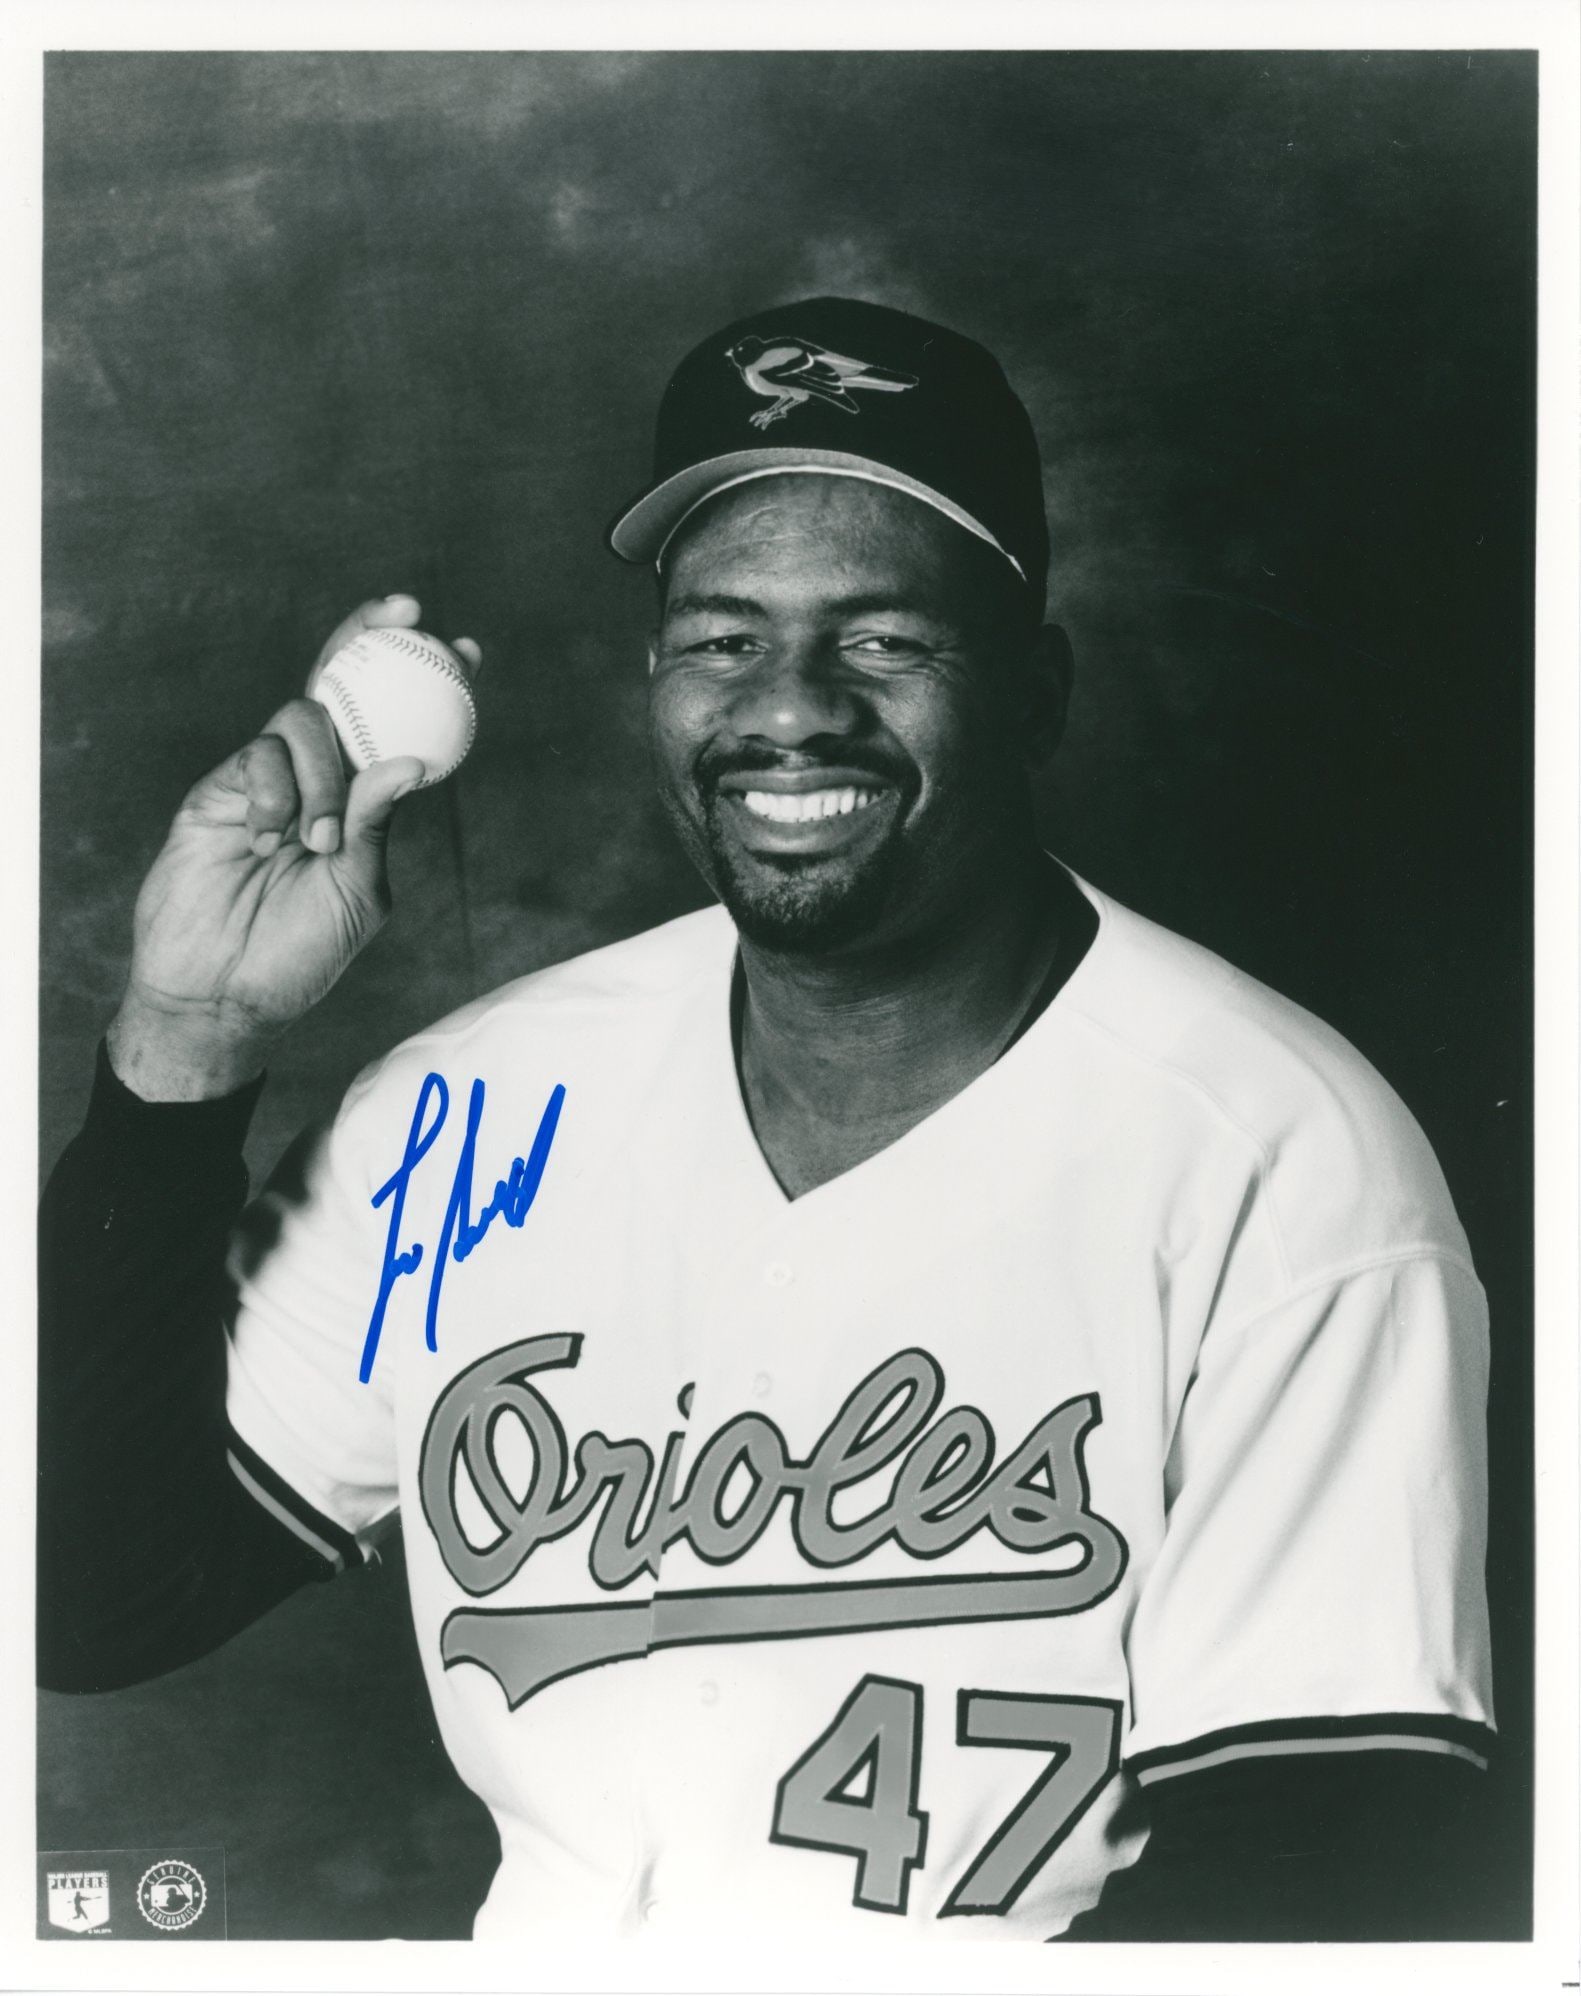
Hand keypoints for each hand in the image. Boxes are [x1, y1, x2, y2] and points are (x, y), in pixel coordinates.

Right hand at [107, 595, 482, 1100]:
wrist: (222, 992)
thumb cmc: (298, 955)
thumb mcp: (359, 893)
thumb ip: (378, 827)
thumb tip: (409, 762)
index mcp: (364, 800)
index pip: (399, 724)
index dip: (430, 681)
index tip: (469, 649)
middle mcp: (319, 778)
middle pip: (344, 684)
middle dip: (371, 635)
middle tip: (407, 609)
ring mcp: (268, 779)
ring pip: (304, 719)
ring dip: (320, 776)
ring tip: (314, 844)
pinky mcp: (220, 789)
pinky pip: (257, 756)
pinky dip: (274, 792)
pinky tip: (266, 840)